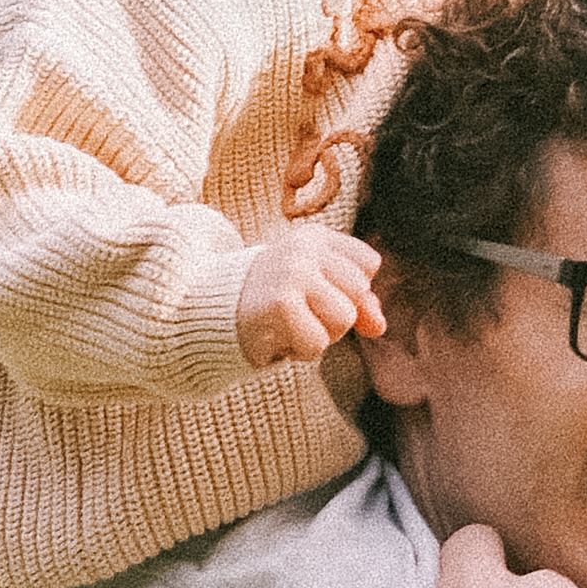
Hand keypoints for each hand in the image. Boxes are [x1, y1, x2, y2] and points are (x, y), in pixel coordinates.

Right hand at [240, 217, 384, 368]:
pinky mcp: (281, 304)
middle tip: (296, 310)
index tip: (314, 291)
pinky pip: (319, 343)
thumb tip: (380, 327)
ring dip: (318, 335)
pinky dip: (300, 350)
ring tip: (286, 324)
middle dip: (334, 314)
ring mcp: (293, 273)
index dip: (350, 289)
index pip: (369, 264)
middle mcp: (304, 249)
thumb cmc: (268, 302)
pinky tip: (275, 337)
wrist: (206, 314)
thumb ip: (357, 302)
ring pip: (344, 319)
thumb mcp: (316, 290)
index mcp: (315, 237)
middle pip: (359, 293)